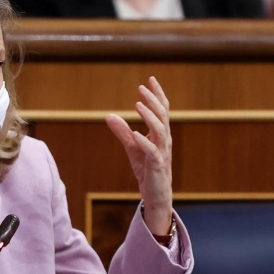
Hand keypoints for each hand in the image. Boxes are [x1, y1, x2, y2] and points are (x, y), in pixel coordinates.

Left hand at [106, 76, 172, 235]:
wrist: (156, 195)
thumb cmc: (147, 170)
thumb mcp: (132, 148)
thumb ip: (122, 132)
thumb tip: (109, 115)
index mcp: (161, 134)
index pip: (162, 110)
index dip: (158, 95)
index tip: (150, 79)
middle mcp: (164, 141)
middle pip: (162, 116)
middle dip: (153, 101)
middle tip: (142, 88)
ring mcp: (162, 153)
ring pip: (160, 131)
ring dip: (149, 117)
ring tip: (138, 104)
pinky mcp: (156, 166)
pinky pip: (153, 152)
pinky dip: (144, 142)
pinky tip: (136, 134)